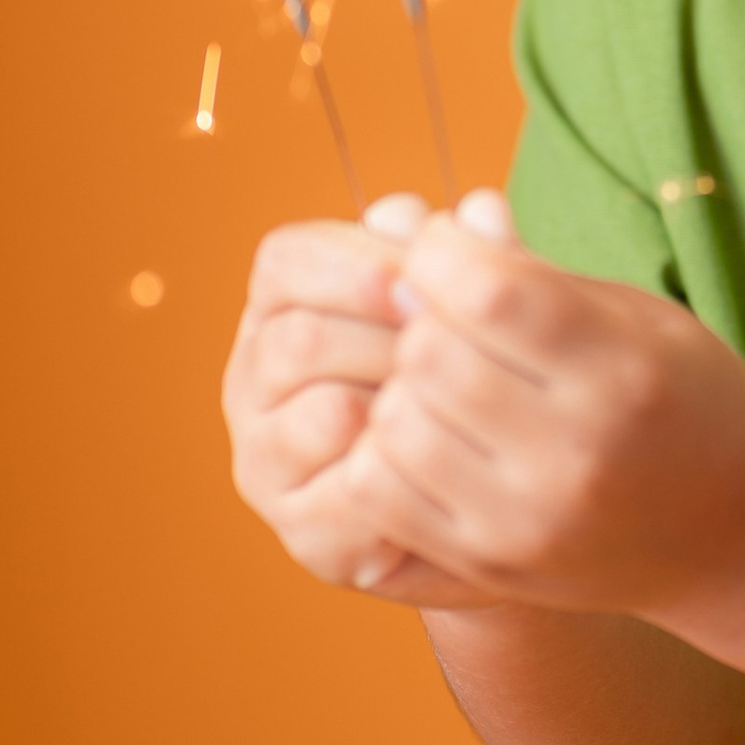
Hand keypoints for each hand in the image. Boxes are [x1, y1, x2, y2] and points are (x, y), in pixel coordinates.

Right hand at [223, 188, 487, 601]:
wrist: (490, 486)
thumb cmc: (468, 370)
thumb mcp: (470, 304)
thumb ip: (468, 256)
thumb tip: (482, 212)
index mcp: (280, 306)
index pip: (285, 263)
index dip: (356, 263)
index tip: (423, 276)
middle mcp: (253, 381)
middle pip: (298, 339)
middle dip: (388, 339)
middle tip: (460, 348)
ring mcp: (268, 461)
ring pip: (324, 414)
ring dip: (403, 404)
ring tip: (462, 404)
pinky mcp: (304, 533)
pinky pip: (350, 497)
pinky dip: (408, 476)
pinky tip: (453, 464)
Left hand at [321, 204, 744, 618]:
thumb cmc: (687, 399)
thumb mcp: (639, 320)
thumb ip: (536, 275)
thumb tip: (441, 220)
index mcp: (624, 372)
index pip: (484, 291)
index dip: (441, 252)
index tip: (448, 250)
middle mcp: (576, 452)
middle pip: (428, 352)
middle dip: (422, 318)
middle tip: (448, 318)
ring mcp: (529, 520)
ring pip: (393, 422)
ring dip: (403, 388)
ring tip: (445, 382)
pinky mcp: (492, 565)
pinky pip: (380, 492)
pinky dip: (387, 452)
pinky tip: (431, 436)